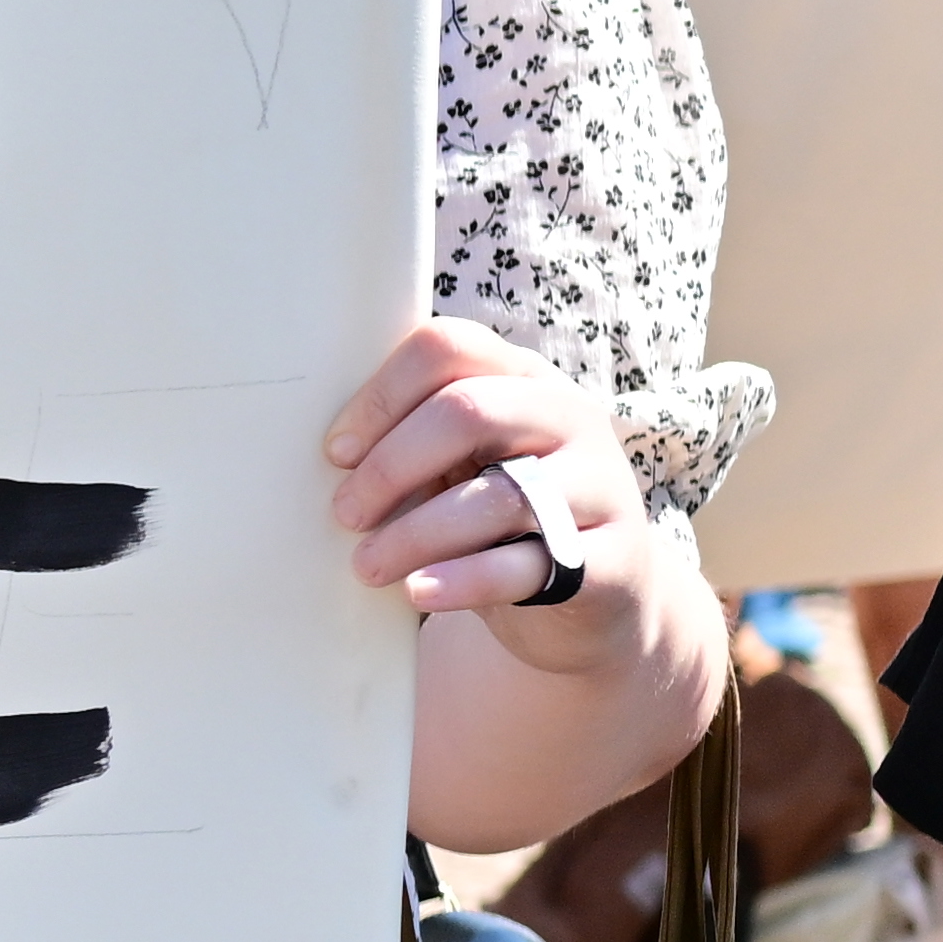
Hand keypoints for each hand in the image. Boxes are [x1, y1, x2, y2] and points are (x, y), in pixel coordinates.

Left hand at [329, 314, 685, 698]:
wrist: (598, 594)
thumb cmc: (504, 516)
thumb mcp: (468, 464)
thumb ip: (420, 442)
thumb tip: (332, 452)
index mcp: (525, 379)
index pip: (448, 348)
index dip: (380, 397)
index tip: (336, 453)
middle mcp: (571, 418)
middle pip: (468, 411)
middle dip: (390, 465)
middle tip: (345, 514)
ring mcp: (599, 486)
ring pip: (497, 496)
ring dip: (413, 535)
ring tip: (366, 566)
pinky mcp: (610, 560)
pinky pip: (529, 565)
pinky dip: (463, 581)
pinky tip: (418, 592)